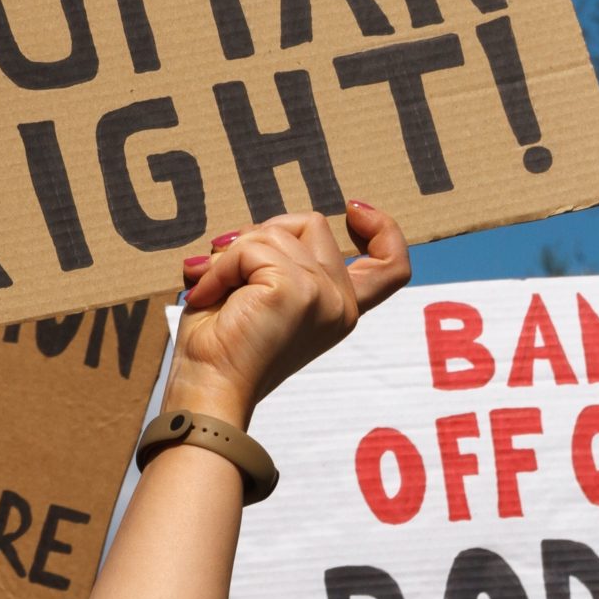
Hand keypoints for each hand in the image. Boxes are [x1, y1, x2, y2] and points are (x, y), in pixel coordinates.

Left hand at [170, 202, 410, 426]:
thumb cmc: (220, 345)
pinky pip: (249, 249)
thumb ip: (276, 260)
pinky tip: (207, 295)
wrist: (207, 390)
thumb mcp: (260, 292)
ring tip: (210, 289)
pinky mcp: (296, 291)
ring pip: (275, 232)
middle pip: (312, 224)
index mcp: (339, 308)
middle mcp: (341, 304)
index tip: (353, 208)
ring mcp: (323, 296)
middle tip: (222, 267)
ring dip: (230, 254)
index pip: (391, 265)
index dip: (383, 229)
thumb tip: (258, 226)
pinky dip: (219, 266)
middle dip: (260, 234)